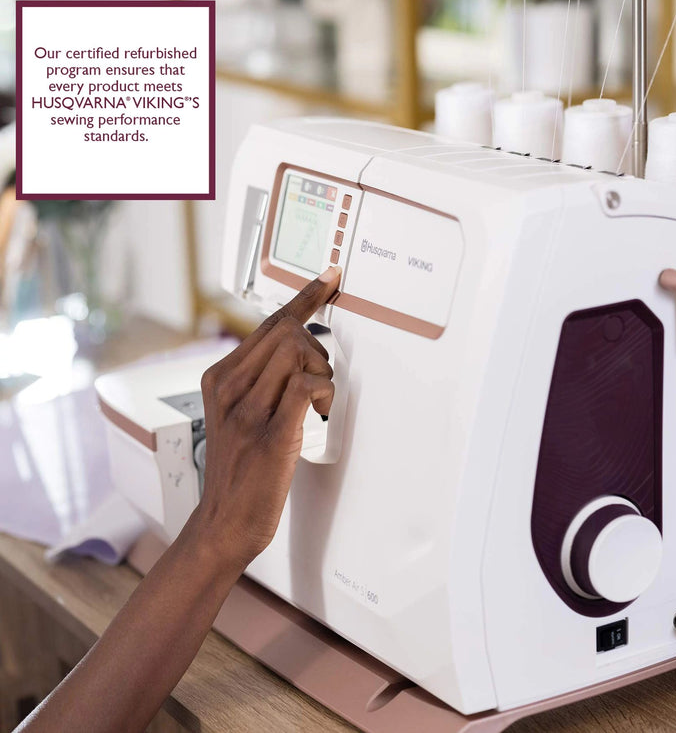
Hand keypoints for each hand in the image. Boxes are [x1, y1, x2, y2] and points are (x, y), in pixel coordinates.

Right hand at [192, 266, 341, 574]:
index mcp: (220, 377)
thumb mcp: (235, 415)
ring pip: (297, 350)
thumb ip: (256, 379)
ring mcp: (247, 410)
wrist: (224, 523)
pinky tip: (320, 410)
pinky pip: (308, 385)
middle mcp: (229, 387)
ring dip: (322, 370)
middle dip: (317, 346)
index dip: (304, 298)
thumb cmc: (239, 470)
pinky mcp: (270, 434)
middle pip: (286, 329)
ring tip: (316, 401)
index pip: (268, 324)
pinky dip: (324, 390)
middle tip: (319, 379)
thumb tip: (295, 346)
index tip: (328, 278)